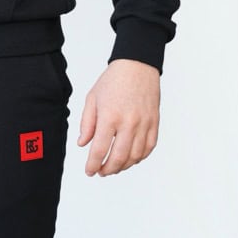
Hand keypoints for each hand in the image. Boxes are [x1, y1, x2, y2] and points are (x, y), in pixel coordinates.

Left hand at [77, 58, 159, 176]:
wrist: (137, 65)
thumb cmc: (113, 80)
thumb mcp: (92, 99)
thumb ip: (87, 123)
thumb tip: (83, 144)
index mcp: (110, 116)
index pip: (100, 150)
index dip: (93, 165)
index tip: (89, 171)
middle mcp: (128, 123)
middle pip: (119, 158)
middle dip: (108, 169)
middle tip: (101, 172)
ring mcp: (144, 124)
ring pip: (135, 156)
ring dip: (124, 166)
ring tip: (115, 167)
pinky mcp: (154, 122)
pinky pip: (149, 147)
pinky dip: (140, 157)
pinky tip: (131, 158)